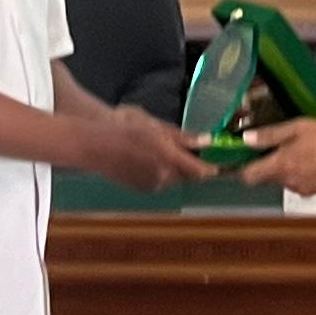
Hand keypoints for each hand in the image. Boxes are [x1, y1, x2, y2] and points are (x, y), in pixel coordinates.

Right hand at [75, 106, 214, 191]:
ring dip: (176, 169)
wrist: (93, 145)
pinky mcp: (142, 189)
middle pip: (188, 175)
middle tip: (190, 149)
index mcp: (168, 160)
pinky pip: (161, 182)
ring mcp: (151, 186)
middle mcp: (162, 178)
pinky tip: (149, 158)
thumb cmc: (123, 128)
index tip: (223, 163)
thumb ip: (182, 137)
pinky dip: (162, 172)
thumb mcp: (155, 126)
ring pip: (174, 179)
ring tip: (163, 149)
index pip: (201, 171)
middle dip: (192, 165)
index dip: (214, 167)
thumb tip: (207, 141)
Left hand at [238, 115, 315, 195]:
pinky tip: (311, 164)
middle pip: (265, 180)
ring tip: (299, 155)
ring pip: (282, 182)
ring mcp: (301, 189)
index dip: (243, 170)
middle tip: (277, 151)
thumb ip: (269, 135)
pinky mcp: (314, 192)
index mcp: (281, 165)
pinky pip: (298, 185)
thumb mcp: (296, 127)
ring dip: (285, 171)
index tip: (244, 161)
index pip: (249, 177)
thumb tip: (245, 139)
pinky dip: (300, 176)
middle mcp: (288, 181)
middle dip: (266, 167)